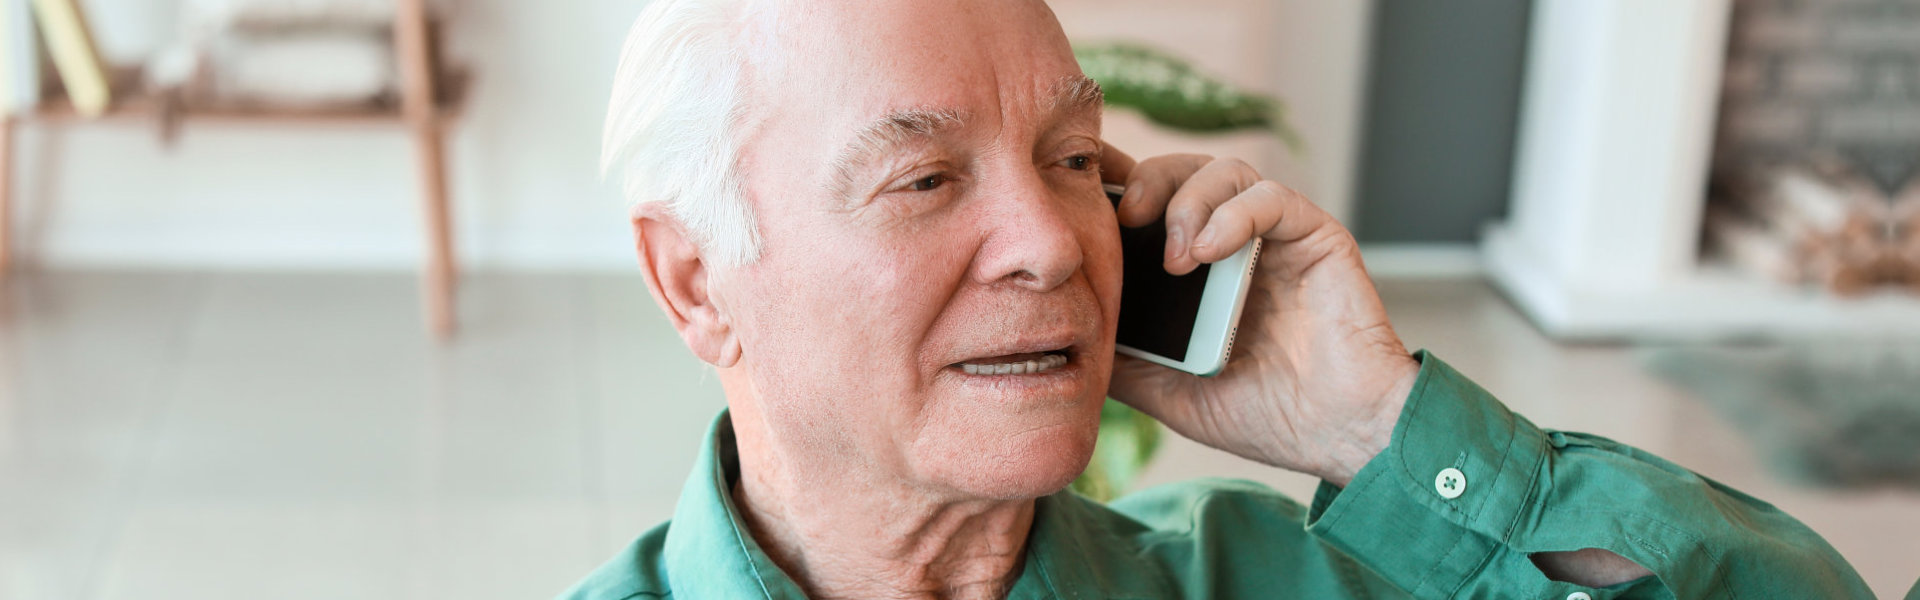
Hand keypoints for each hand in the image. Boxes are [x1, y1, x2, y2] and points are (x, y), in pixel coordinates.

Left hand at [1099, 143, 1420, 485]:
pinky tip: (1207, 251)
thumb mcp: (1170, 391)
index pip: (1152, 200)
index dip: (1115, 188)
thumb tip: (1063, 339)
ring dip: (1187, 200)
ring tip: (1174, 256)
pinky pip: (1271, 196)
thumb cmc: (1267, 414)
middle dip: (1146, 181)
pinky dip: (1232, 214)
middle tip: (1125, 220)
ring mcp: (1276, 235)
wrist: (1341, 436)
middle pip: (1182, 170)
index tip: (1080, 202)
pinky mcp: (1315, 234)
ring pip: (1225, 170)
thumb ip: (1124, 360)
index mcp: (1200, 269)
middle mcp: (1236, 241)